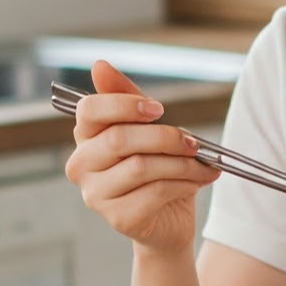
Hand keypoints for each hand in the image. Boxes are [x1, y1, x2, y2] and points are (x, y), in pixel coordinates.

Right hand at [63, 60, 219, 254]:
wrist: (169, 220)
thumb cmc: (157, 168)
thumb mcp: (147, 128)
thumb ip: (127, 98)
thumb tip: (99, 65)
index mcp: (86, 136)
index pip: (90, 110)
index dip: (124, 105)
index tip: (158, 109)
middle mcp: (81, 165)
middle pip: (119, 139)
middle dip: (164, 137)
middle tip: (194, 142)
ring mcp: (95, 194)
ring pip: (141, 166)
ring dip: (182, 163)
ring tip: (204, 164)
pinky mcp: (118, 218)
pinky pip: (154, 192)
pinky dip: (183, 183)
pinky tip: (197, 181)